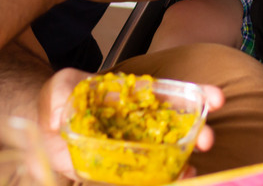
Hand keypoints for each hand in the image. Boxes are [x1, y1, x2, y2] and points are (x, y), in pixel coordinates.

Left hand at [37, 67, 225, 179]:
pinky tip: (175, 180)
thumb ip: (62, 93)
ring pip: (165, 154)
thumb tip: (60, 118)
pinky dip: (161, 180)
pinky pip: (143, 178)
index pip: (171, 94)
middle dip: (197, 130)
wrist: (46, 125)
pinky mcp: (117, 171)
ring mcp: (131, 148)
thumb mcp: (60, 86)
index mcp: (134, 97)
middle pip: (175, 126)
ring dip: (183, 160)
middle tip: (208, 139)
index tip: (216, 98)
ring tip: (193, 168)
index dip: (196, 93)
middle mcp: (139, 123)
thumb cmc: (62, 99)